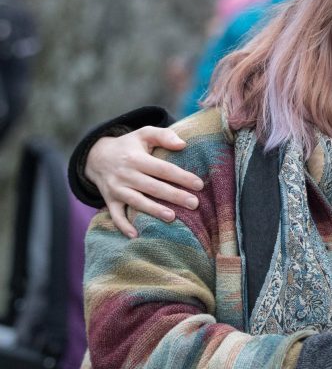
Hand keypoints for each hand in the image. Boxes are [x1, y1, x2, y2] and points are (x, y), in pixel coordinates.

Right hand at [86, 127, 203, 237]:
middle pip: (153, 187)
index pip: (163, 169)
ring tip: (172, 217)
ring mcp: (116, 189)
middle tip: (194, 204)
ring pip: (136, 202)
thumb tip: (183, 144)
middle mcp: (126, 174)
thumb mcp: (143, 133)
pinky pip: (115, 215)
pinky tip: (136, 235)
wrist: (96, 156)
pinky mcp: (109, 200)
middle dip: (174, 196)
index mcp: (136, 158)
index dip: (181, 177)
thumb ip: (164, 135)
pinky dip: (123, 226)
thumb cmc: (129, 145)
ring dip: (154, 210)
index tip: (199, 185)